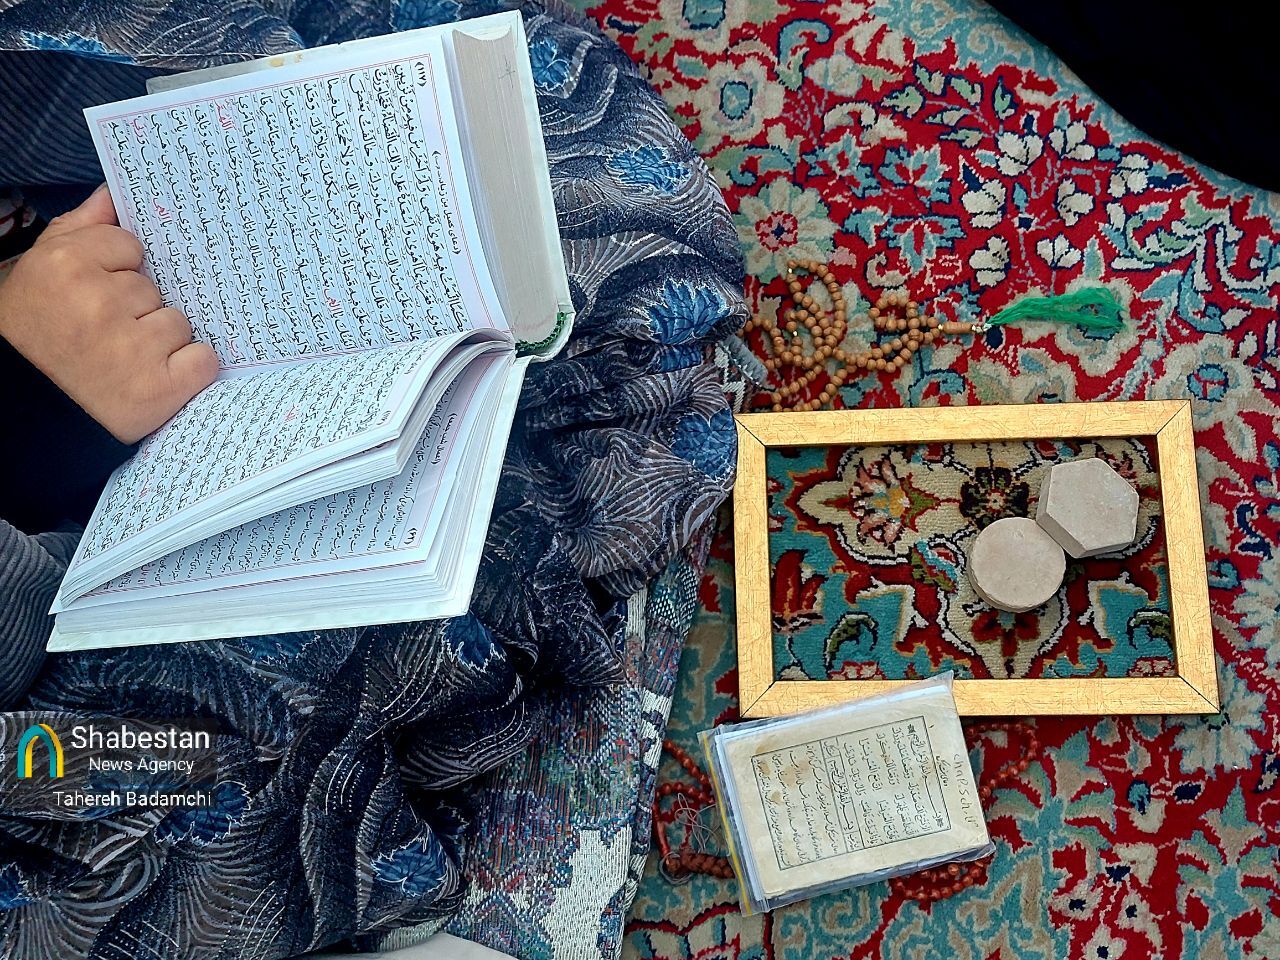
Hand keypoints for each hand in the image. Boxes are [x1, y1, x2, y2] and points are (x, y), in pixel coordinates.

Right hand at [0, 185, 217, 443]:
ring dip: (161, 340)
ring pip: (178, 322)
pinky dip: (189, 369)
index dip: (117, 272)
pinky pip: (203, 359)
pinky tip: (157, 378)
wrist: (28, 413)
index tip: (97, 295)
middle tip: (104, 335)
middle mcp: (100, 303)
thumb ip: (79, 230)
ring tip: (123, 360)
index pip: (130, 246)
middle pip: (155, 287)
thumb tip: (113, 195)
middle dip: (137, 308)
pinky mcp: (159, 388)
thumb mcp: (39, 274)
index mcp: (66, 266)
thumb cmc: (32, 338)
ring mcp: (133, 347)